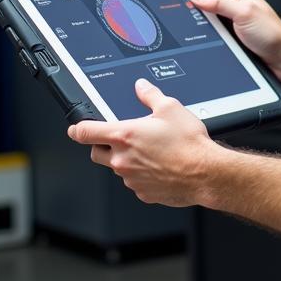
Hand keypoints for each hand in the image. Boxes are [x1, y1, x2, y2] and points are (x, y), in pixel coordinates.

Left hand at [68, 79, 217, 206]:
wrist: (205, 173)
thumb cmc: (189, 144)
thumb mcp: (170, 108)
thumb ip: (150, 95)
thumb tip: (141, 87)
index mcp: (125, 135)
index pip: (86, 132)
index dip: (77, 128)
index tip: (75, 128)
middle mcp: (123, 159)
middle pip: (96, 153)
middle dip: (102, 146)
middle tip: (119, 138)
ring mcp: (132, 179)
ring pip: (117, 168)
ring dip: (125, 160)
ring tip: (149, 151)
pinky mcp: (143, 193)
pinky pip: (134, 182)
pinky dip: (140, 174)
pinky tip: (158, 166)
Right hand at [190, 0, 280, 68]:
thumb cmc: (273, 35)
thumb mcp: (244, 13)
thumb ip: (219, 3)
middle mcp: (236, 7)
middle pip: (209, 5)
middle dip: (198, 10)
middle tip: (187, 14)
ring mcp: (233, 24)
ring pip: (210, 23)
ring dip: (204, 27)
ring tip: (199, 30)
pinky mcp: (232, 40)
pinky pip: (214, 37)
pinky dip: (208, 39)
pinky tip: (205, 42)